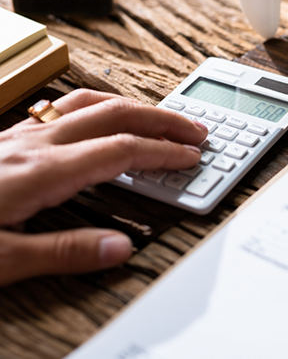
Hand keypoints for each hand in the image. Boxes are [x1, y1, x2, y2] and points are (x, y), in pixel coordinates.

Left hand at [0, 89, 207, 284]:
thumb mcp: (2, 259)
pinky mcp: (11, 136)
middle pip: (116, 113)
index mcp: (42, 171)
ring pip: (91, 102)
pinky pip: (67, 105)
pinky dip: (101, 105)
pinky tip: (105, 117)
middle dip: (163, 120)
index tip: (190, 157)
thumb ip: (63, 252)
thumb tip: (119, 248)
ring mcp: (23, 134)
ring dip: (134, 107)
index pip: (121, 150)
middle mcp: (37, 142)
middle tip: (193, 129)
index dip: (163, 151)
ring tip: (159, 118)